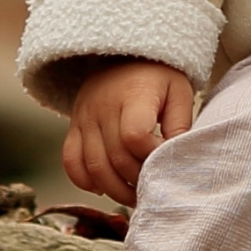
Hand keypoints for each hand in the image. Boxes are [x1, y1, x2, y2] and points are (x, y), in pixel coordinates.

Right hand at [62, 59, 195, 205]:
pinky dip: (85, 181)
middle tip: (153, 186)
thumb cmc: (158, 77)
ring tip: (134, 195)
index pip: (135, 136)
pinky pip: (70, 161)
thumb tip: (173, 160)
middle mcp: (103, 105)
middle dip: (137, 180)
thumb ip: (180, 125)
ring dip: (115, 190)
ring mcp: (84, 116)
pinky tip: (104, 187)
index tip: (166, 157)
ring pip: (93, 166)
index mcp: (133, 93)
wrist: (124, 55)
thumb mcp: (179, 92)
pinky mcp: (74, 126)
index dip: (152, 156)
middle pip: (116, 158)